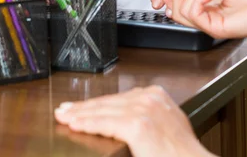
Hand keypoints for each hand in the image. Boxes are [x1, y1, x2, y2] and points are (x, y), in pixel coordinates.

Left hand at [55, 86, 212, 156]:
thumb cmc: (182, 152)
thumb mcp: (166, 125)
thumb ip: (150, 117)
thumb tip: (130, 121)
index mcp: (156, 95)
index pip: (118, 98)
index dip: (97, 102)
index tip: (81, 106)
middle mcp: (149, 97)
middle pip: (108, 101)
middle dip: (84, 107)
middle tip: (65, 109)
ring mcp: (143, 109)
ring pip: (103, 110)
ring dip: (80, 114)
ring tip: (64, 116)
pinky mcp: (137, 124)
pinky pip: (105, 123)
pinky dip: (87, 124)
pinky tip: (74, 125)